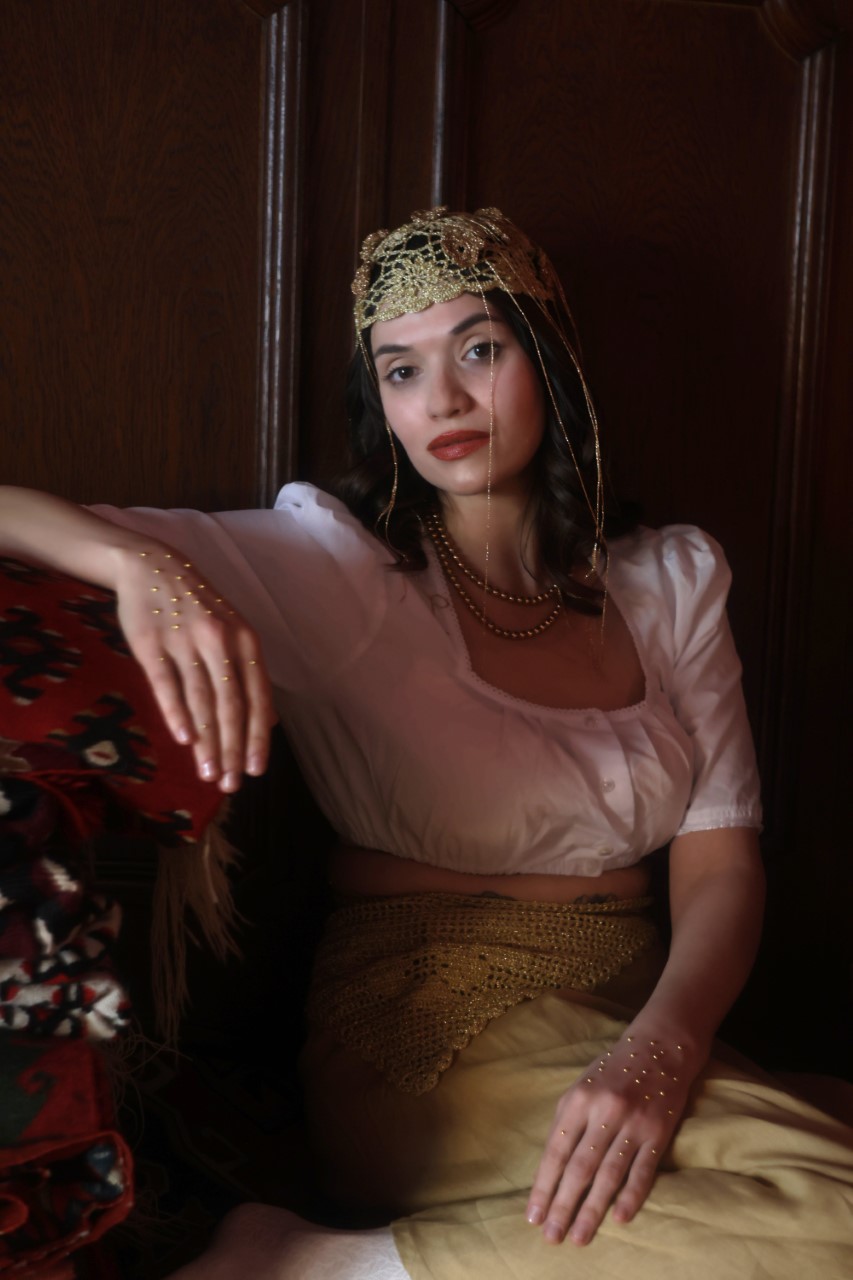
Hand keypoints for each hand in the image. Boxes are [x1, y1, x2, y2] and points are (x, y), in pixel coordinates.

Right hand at [113, 543, 275, 790]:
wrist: (153, 566)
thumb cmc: (198, 607)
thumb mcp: (233, 632)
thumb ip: (249, 675)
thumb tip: (270, 721)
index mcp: (246, 643)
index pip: (257, 698)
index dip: (257, 737)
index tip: (256, 770)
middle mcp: (221, 642)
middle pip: (231, 705)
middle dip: (232, 749)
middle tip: (230, 784)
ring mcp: (186, 642)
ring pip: (201, 700)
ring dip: (206, 742)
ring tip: (207, 774)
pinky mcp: (152, 643)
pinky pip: (167, 684)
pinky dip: (177, 713)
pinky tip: (183, 740)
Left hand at [526, 1026, 700, 1245]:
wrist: (658, 1049)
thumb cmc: (611, 1072)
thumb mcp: (581, 1087)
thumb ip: (567, 1123)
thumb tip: (550, 1169)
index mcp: (578, 1099)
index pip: (556, 1150)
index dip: (544, 1185)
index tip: (534, 1216)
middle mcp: (604, 1111)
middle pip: (579, 1167)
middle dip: (563, 1205)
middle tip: (552, 1237)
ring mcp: (633, 1122)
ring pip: (609, 1173)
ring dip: (592, 1209)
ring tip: (579, 1237)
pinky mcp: (658, 1132)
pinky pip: (643, 1169)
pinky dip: (632, 1195)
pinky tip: (619, 1218)